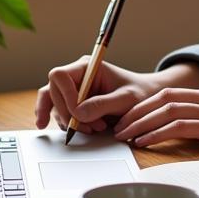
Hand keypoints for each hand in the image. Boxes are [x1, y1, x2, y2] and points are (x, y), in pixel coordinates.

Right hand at [35, 60, 198, 132]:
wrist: (146, 100)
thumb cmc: (139, 93)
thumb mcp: (125, 100)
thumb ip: (103, 104)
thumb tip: (79, 113)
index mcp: (87, 67)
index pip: (60, 76)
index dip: (64, 94)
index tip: (78, 112)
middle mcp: (77, 76)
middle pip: (52, 92)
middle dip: (67, 113)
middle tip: (89, 127)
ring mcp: (73, 90)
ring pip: (53, 104)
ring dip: (68, 121)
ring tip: (93, 129)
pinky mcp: (73, 103)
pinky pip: (59, 113)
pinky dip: (68, 125)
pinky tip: (82, 130)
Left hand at [112, 83, 198, 155]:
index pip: (176, 93)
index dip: (151, 104)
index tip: (135, 115)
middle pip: (164, 97)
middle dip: (138, 110)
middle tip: (120, 123)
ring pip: (166, 110)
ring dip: (140, 122)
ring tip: (124, 134)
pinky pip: (178, 126)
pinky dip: (157, 133)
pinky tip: (144, 142)